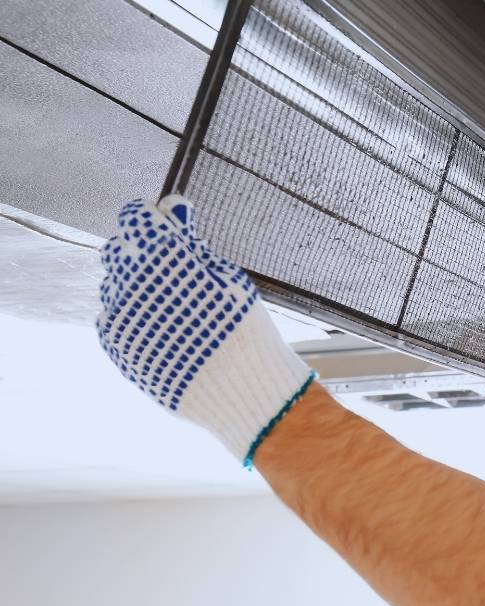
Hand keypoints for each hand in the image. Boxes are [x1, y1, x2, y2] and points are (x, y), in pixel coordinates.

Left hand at [96, 195, 314, 466]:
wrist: (242, 391)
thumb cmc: (244, 329)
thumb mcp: (228, 276)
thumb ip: (190, 240)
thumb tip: (170, 205)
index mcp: (161, 257)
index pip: (136, 217)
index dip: (156, 218)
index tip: (172, 227)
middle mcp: (130, 282)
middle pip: (120, 248)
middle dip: (142, 251)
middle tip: (175, 269)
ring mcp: (118, 316)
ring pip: (114, 284)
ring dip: (136, 285)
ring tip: (174, 305)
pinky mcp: (115, 346)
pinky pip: (111, 317)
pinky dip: (132, 315)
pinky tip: (163, 327)